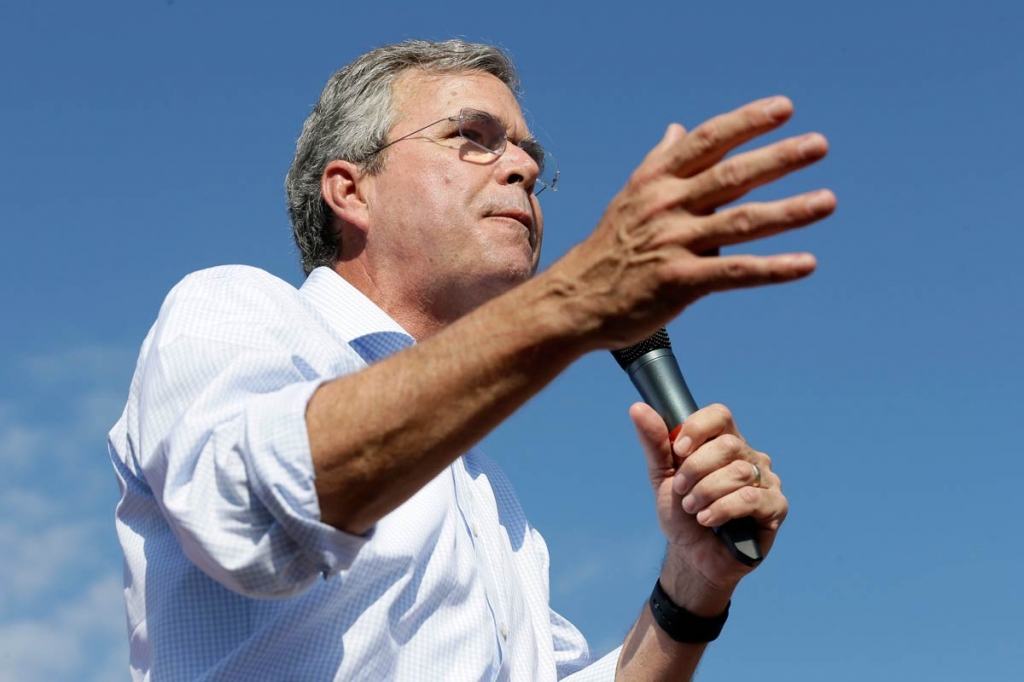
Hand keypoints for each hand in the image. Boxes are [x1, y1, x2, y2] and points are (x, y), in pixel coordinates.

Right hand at [549, 96, 833, 350]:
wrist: (574, 301)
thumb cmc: (607, 250)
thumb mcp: (630, 198)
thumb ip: (660, 163)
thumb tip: (678, 130)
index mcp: (656, 181)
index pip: (708, 141)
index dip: (747, 122)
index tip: (784, 109)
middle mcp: (666, 206)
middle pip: (731, 175)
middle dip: (779, 158)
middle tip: (819, 145)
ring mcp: (672, 243)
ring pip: (741, 222)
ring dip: (789, 212)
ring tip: (827, 201)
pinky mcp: (678, 282)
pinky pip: (734, 272)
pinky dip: (773, 269)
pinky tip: (806, 264)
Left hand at [630, 402, 786, 608]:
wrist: (692, 555)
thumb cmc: (682, 513)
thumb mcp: (662, 476)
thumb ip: (655, 443)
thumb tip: (637, 409)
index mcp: (725, 442)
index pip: (719, 416)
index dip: (697, 429)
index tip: (677, 452)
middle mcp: (750, 456)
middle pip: (728, 445)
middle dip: (695, 470)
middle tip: (681, 491)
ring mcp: (767, 480)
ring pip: (739, 472)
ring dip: (706, 492)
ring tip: (692, 509)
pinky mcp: (776, 507)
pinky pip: (752, 498)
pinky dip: (723, 509)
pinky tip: (708, 519)